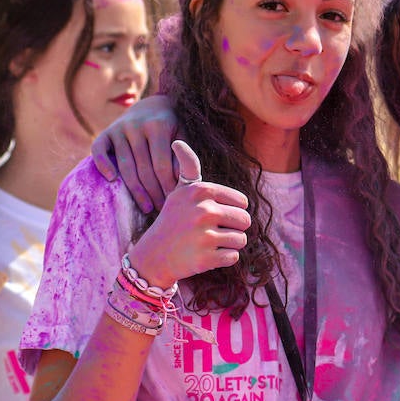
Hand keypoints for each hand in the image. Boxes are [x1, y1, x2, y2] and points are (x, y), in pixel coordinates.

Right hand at [90, 94, 179, 212]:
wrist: (152, 106)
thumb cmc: (172, 129)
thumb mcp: (183, 137)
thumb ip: (183, 157)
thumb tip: (181, 182)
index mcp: (159, 125)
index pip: (162, 165)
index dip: (167, 186)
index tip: (173, 201)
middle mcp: (137, 125)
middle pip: (143, 168)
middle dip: (153, 193)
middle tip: (160, 210)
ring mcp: (119, 128)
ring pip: (125, 166)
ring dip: (135, 190)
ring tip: (146, 208)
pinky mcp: (106, 132)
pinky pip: (99, 150)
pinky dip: (103, 165)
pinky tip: (112, 181)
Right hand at [126, 142, 250, 288]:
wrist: (153, 255)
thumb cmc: (173, 219)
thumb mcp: (179, 191)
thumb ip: (188, 167)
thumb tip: (177, 142)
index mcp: (202, 191)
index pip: (242, 202)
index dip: (231, 211)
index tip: (212, 215)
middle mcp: (204, 210)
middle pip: (245, 220)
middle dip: (233, 228)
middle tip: (211, 232)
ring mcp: (204, 236)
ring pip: (242, 240)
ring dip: (229, 244)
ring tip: (208, 243)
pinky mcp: (206, 259)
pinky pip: (233, 257)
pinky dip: (223, 258)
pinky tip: (205, 255)